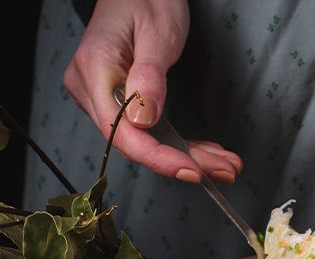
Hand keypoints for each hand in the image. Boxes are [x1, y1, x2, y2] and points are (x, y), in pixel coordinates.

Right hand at [63, 0, 241, 183]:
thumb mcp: (157, 33)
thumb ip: (149, 76)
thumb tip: (142, 119)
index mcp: (94, 70)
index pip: (121, 131)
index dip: (157, 157)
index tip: (191, 169)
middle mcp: (91, 90)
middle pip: (134, 142)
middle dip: (181, 161)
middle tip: (224, 169)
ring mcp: (101, 98)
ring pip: (144, 141)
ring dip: (186, 156)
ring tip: (223, 163)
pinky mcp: (117, 102)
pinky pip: (147, 131)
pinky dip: (178, 144)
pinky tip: (205, 151)